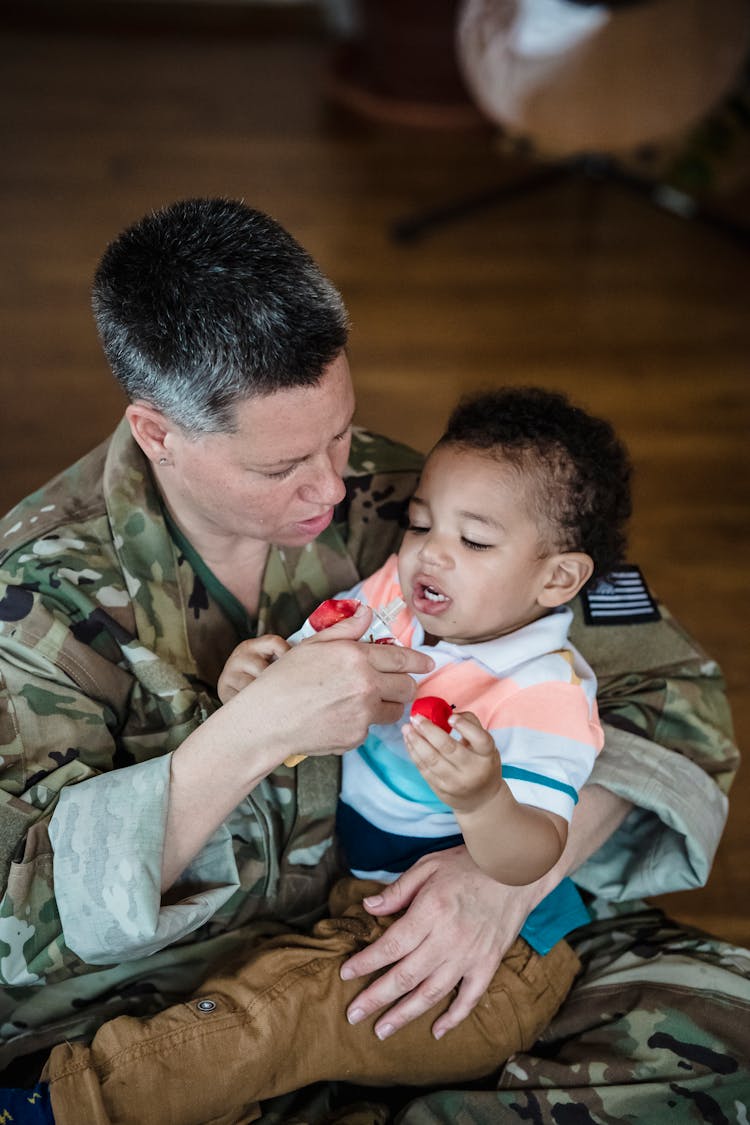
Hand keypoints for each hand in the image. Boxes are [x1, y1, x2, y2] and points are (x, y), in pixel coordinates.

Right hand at [220, 604, 434, 763]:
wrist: (267, 719)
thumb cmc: (284, 679)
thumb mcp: (313, 645)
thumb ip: (346, 629)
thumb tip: (368, 612)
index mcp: (356, 657)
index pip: (402, 658)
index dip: (419, 661)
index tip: (428, 663)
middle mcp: (366, 685)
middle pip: (407, 687)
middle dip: (405, 684)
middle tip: (395, 684)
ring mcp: (363, 714)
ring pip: (394, 710)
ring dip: (386, 705)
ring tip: (363, 701)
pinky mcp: (356, 737)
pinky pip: (370, 728)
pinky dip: (360, 723)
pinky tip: (337, 717)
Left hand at [340, 846, 539, 1039]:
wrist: (518, 870)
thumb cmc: (469, 864)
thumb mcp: (428, 865)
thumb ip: (398, 890)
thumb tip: (368, 907)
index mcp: (431, 911)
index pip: (391, 945)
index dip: (366, 962)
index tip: (345, 973)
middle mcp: (448, 938)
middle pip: (406, 976)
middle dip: (376, 997)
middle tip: (353, 1014)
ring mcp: (470, 955)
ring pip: (432, 993)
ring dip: (405, 1014)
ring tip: (382, 1030)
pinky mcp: (488, 963)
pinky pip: (469, 998)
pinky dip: (453, 1018)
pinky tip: (436, 1031)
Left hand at [403, 710, 501, 813]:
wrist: (481, 800)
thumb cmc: (482, 764)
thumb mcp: (486, 746)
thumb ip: (471, 725)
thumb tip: (446, 713)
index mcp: (487, 755)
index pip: (479, 738)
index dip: (464, 726)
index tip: (450, 716)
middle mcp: (473, 770)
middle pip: (448, 748)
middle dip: (429, 730)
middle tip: (416, 717)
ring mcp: (456, 782)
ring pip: (432, 759)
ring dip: (416, 741)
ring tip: (407, 728)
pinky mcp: (441, 790)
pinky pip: (424, 769)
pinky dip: (414, 753)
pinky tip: (409, 741)